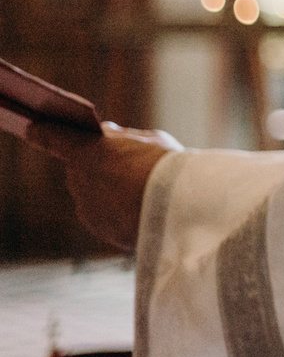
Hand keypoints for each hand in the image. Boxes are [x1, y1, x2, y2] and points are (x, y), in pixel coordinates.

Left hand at [23, 121, 178, 252]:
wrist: (175, 210)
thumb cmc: (166, 166)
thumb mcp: (152, 139)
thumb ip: (125, 137)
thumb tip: (110, 135)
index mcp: (85, 150)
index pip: (53, 137)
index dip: (44, 132)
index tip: (34, 128)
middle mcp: (76, 178)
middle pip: (82, 167)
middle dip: (100, 165)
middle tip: (130, 164)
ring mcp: (85, 206)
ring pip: (94, 193)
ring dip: (111, 190)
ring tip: (143, 189)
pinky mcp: (99, 228)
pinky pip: (105, 214)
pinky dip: (119, 211)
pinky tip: (143, 208)